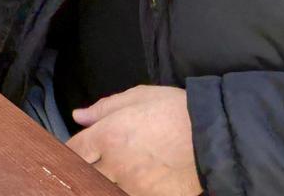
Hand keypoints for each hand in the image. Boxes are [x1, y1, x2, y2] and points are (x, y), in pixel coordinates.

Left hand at [67, 85, 200, 195]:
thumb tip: (78, 116)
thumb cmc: (175, 110)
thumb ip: (104, 108)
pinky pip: (129, 195)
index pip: (73, 150)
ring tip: (114, 171)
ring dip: (103, 181)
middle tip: (92, 162)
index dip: (69, 151)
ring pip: (104, 187)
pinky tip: (132, 182)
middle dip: (84, 168)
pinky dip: (126, 188)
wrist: (213, 136)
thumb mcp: (138, 97)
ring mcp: (134, 185)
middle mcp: (116, 164)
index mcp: (108, 136)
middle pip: (85, 173)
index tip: (73, 151)